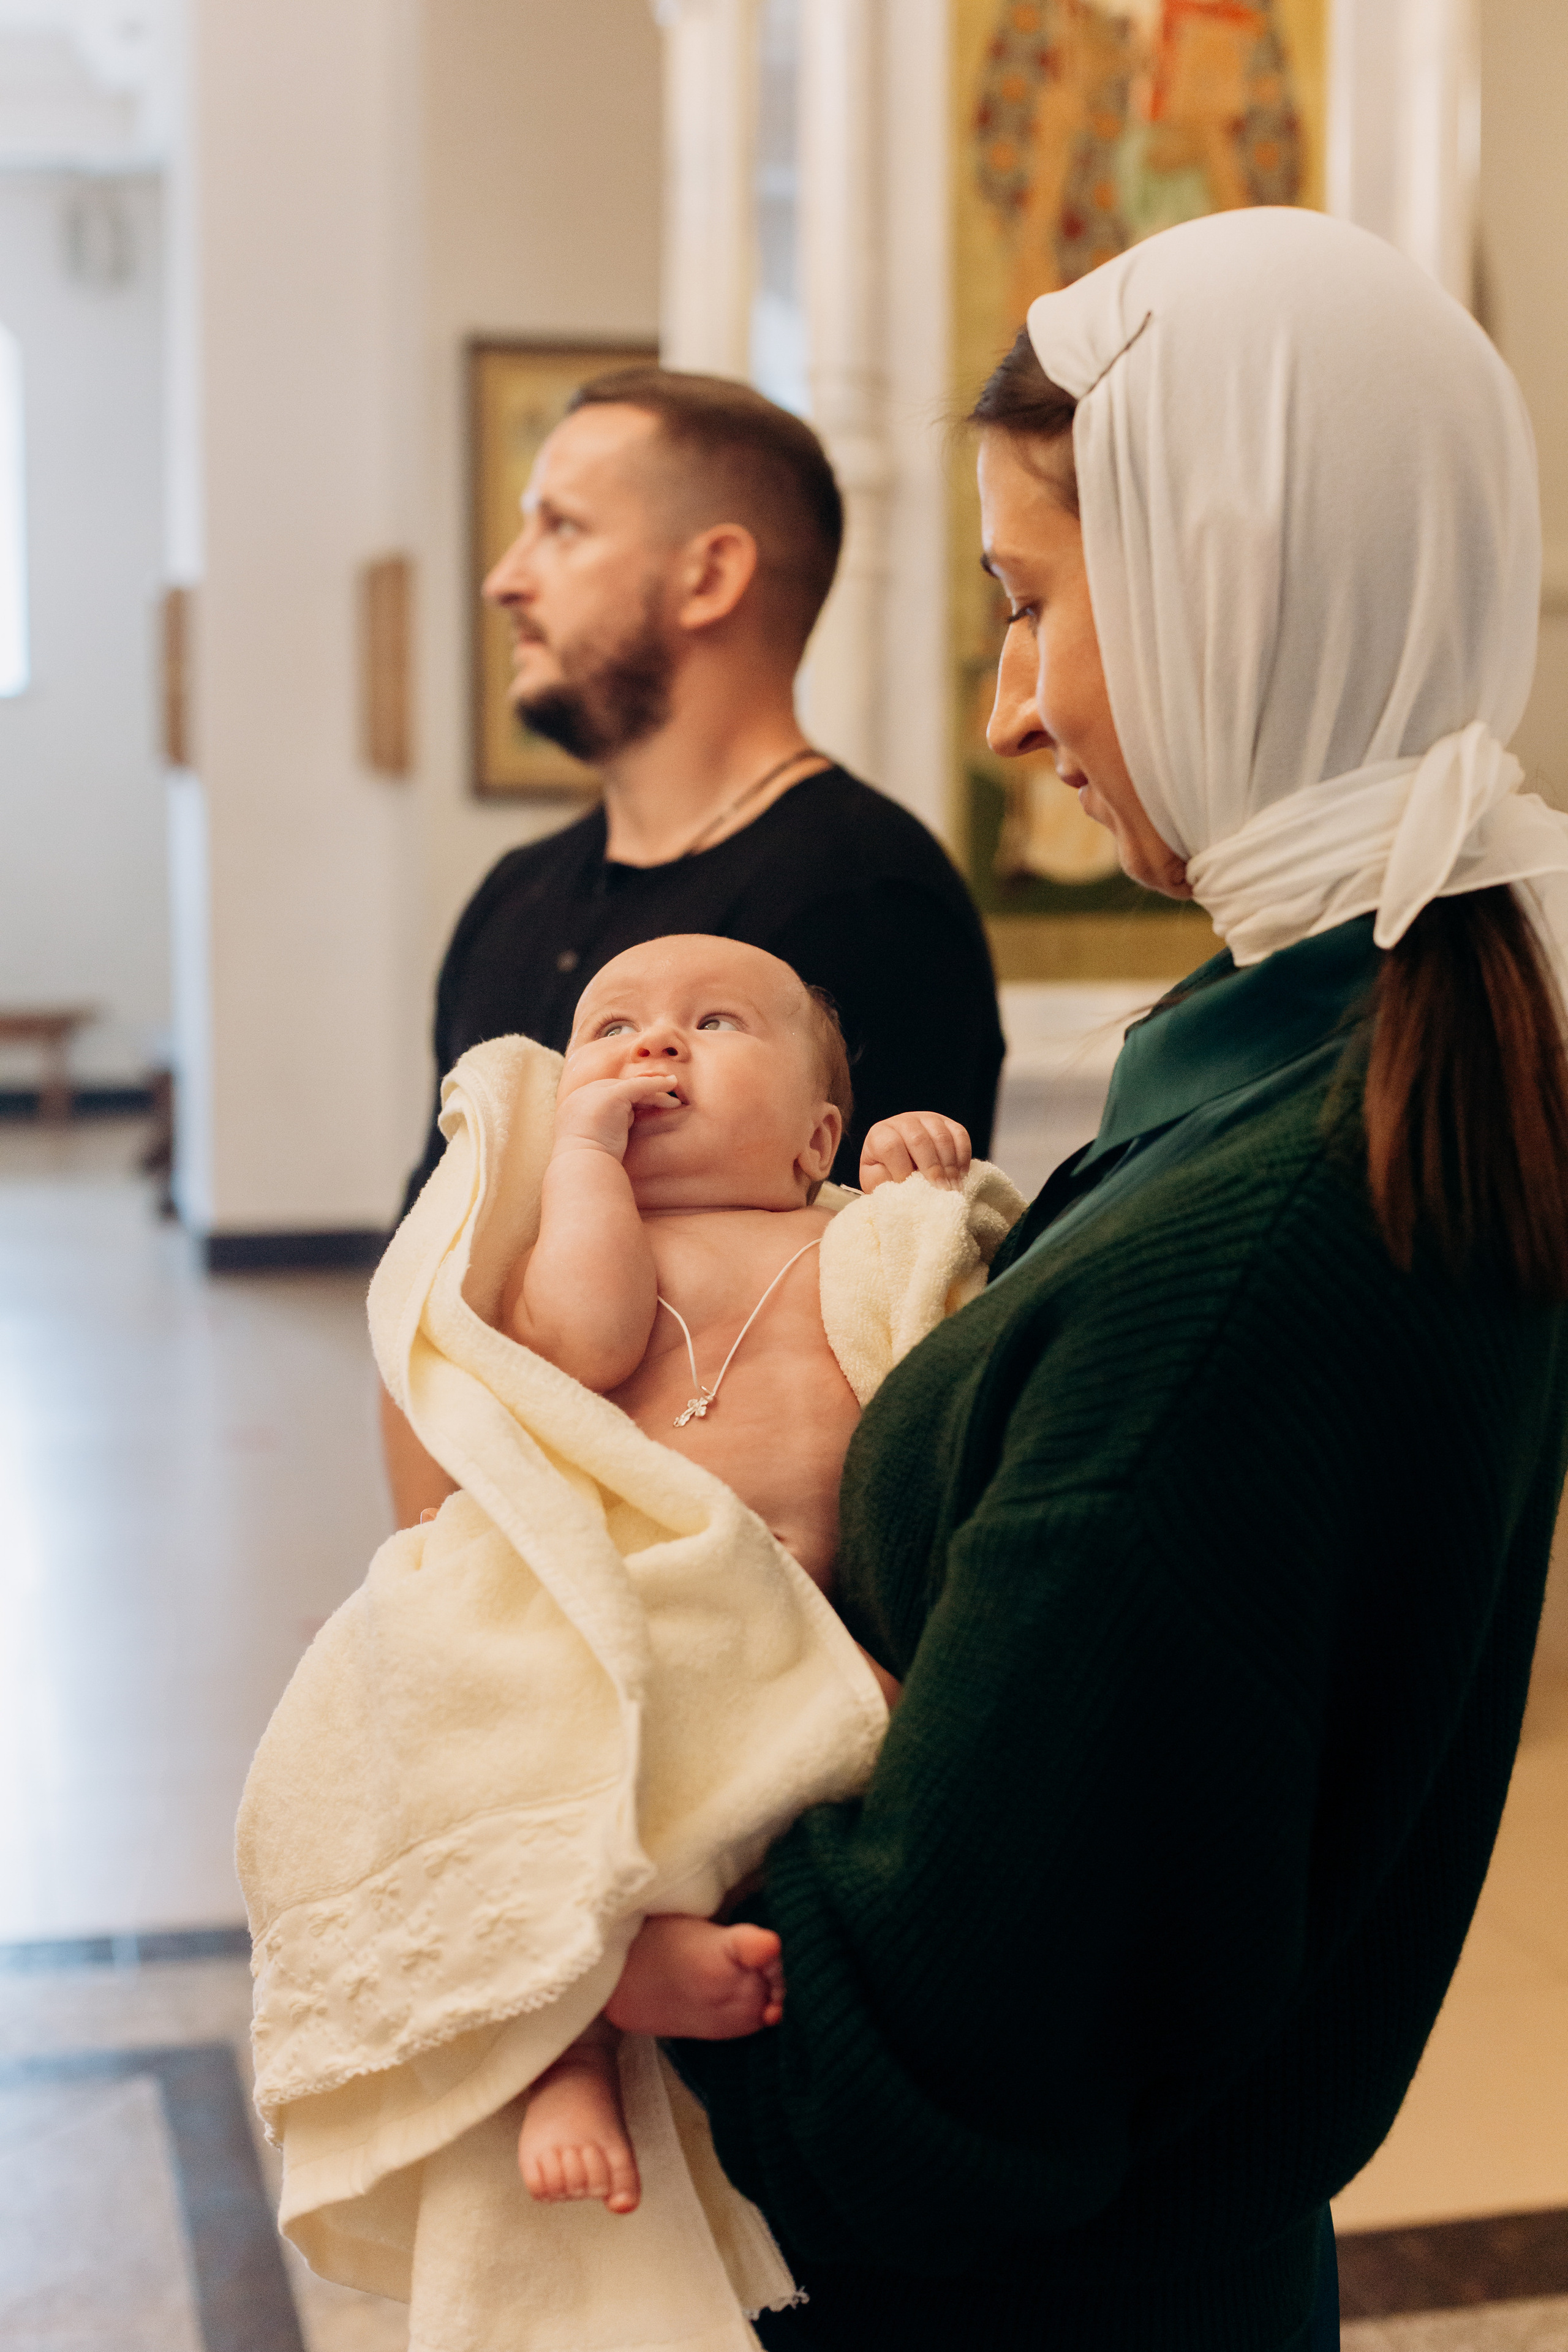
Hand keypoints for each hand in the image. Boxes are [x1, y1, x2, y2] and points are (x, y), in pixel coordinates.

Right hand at [551, 1071, 685, 1162]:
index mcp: (574, 1109)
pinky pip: (639, 1086)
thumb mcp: (593, 1146)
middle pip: (617, 1089)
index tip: (646, 1110)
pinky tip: (672, 1083)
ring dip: (655, 1090)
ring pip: (629, 1087)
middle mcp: (581, 1096)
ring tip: (675, 1098)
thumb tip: (618, 1136)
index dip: (626, 1103)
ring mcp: (595, 1093)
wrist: (582, 1169)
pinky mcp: (611, 1095)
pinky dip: (657, 1084)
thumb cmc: (589, 1167)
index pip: (603, 1097)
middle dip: (642, 1093)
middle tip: (664, 1101)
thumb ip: (603, 1134)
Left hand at [859, 1112, 971, 1192]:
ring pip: (941, 1137)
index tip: (912, 1191)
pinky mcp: (947, 1123)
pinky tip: (961, 1175)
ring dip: (949, 1166)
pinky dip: (962, 1156)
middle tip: (940, 1191)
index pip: (891, 1147)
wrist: (902, 1163)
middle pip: (919, 1140)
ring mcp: (927, 1119)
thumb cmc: (888, 1174)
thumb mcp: (877, 1181)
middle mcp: (903, 1122)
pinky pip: (960, 1134)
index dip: (902, 1170)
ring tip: (952, 1188)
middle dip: (932, 1169)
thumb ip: (882, 1181)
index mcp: (880, 1134)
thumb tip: (900, 1185)